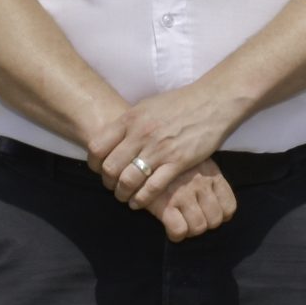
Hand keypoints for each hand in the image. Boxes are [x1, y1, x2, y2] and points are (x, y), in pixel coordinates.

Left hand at [86, 84, 240, 210]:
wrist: (212, 102)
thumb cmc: (179, 103)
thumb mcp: (147, 106)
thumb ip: (129, 123)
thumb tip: (112, 138)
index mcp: (131, 119)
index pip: (97, 146)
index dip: (94, 163)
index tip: (98, 169)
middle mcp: (141, 134)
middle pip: (110, 167)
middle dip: (108, 182)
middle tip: (112, 186)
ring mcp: (159, 149)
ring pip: (128, 180)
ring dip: (122, 194)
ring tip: (124, 197)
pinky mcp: (178, 162)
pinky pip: (152, 188)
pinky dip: (141, 199)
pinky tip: (139, 202)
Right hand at [140, 160, 236, 241]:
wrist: (141, 155)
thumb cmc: (170, 159)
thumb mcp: (196, 160)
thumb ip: (208, 178)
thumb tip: (221, 209)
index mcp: (211, 173)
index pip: (229, 207)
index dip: (221, 216)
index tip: (208, 215)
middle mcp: (201, 184)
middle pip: (215, 220)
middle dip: (205, 224)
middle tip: (192, 220)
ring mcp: (183, 194)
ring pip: (198, 227)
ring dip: (190, 230)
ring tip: (180, 223)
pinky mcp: (164, 203)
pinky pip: (179, 230)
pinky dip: (176, 234)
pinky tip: (169, 227)